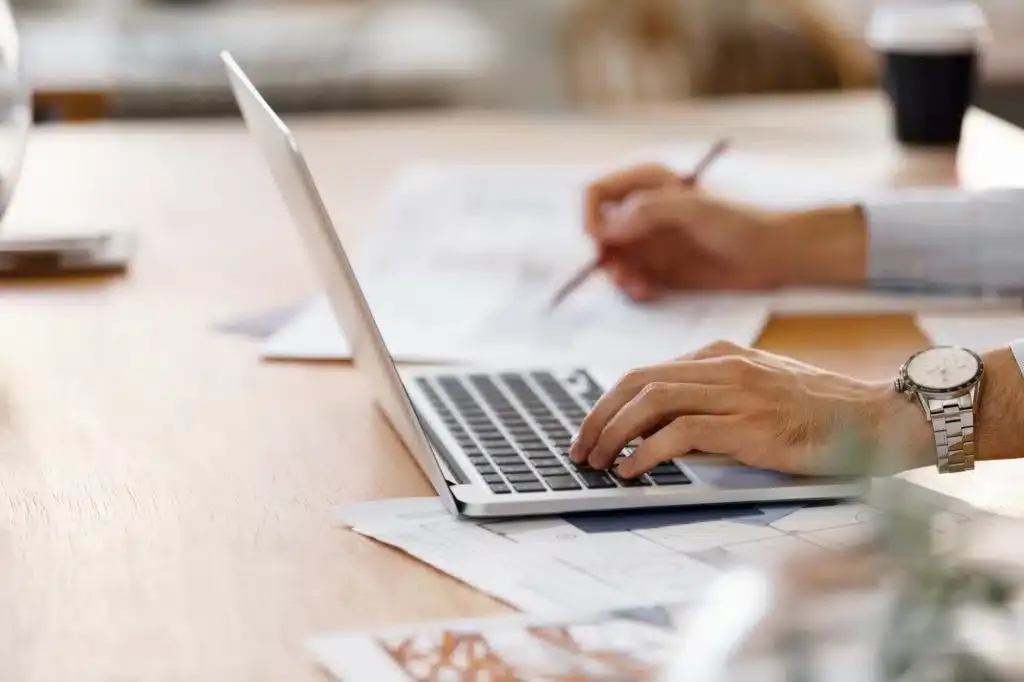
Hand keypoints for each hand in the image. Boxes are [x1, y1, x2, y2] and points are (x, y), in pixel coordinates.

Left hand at [569, 341, 930, 476]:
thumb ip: (713, 398)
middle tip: (581, 449)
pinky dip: (646, 452)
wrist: (877, 418)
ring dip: (614, 434)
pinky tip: (632, 470)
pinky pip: (679, 434)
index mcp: (721, 355)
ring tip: (598, 462)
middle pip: (636, 383)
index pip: (645, 373)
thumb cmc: (820, 412)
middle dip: (599, 417)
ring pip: (650, 402)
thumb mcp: (759, 390)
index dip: (609, 403)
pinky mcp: (749, 425)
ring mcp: (736, 392)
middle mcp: (723, 366)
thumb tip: (660, 430)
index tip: (591, 430)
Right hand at [584, 163, 867, 300]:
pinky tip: (649, 293)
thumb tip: (607, 229)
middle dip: (605, 255)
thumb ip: (648, 211)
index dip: (591, 217)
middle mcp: (642, 212)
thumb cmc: (741, 221)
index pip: (597, 194)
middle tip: (621, 275)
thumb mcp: (694, 209)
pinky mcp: (660, 269)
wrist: (774, 254)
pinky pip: (631, 280)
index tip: (600, 242)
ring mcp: (650, 242)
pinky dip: (633, 290)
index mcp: (647, 183)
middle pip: (600, 232)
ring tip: (639, 288)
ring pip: (612, 260)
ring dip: (618, 277)